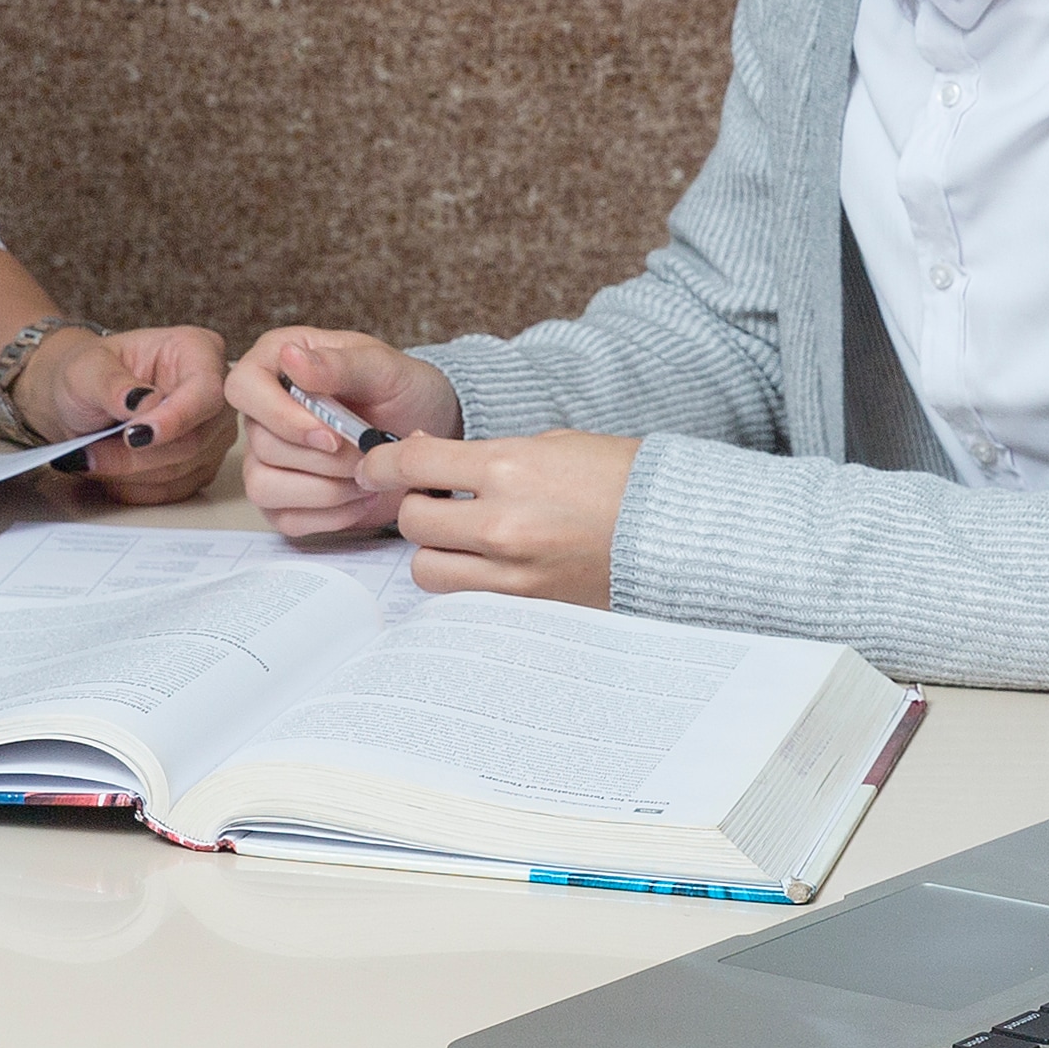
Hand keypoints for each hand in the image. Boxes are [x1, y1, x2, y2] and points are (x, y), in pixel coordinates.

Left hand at [25, 321, 235, 504]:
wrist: (83, 402)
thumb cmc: (91, 375)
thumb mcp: (86, 370)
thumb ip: (112, 384)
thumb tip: (142, 402)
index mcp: (198, 350)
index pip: (206, 390)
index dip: (175, 418)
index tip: (135, 436)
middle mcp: (215, 393)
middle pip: (195, 438)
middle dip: (138, 455)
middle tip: (91, 453)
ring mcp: (213, 433)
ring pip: (183, 469)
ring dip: (131, 473)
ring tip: (92, 458)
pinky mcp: (202, 465)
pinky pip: (176, 489)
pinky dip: (137, 487)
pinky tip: (111, 471)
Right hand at [226, 328, 464, 536]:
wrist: (426, 429)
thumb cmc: (403, 389)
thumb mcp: (383, 368)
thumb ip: (339, 364)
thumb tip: (290, 358)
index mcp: (278, 363)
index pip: (244, 387)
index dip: (280, 416)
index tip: (330, 434)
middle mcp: (264, 412)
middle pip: (260, 445)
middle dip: (322, 459)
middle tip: (367, 453)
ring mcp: (268, 458)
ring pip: (264, 486)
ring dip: (325, 489)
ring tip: (367, 476)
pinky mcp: (284, 499)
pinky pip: (286, 519)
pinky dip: (331, 515)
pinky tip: (363, 496)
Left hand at [363, 429, 633, 604]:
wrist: (673, 530)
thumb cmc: (617, 477)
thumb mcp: (549, 442)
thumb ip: (484, 453)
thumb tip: (425, 454)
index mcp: (510, 465)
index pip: (413, 463)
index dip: (382, 462)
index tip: (376, 465)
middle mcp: (503, 521)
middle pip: (412, 519)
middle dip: (414, 505)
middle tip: (434, 498)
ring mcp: (512, 570)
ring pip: (426, 567)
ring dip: (432, 549)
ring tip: (459, 535)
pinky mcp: (524, 605)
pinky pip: (461, 598)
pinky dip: (460, 580)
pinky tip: (481, 562)